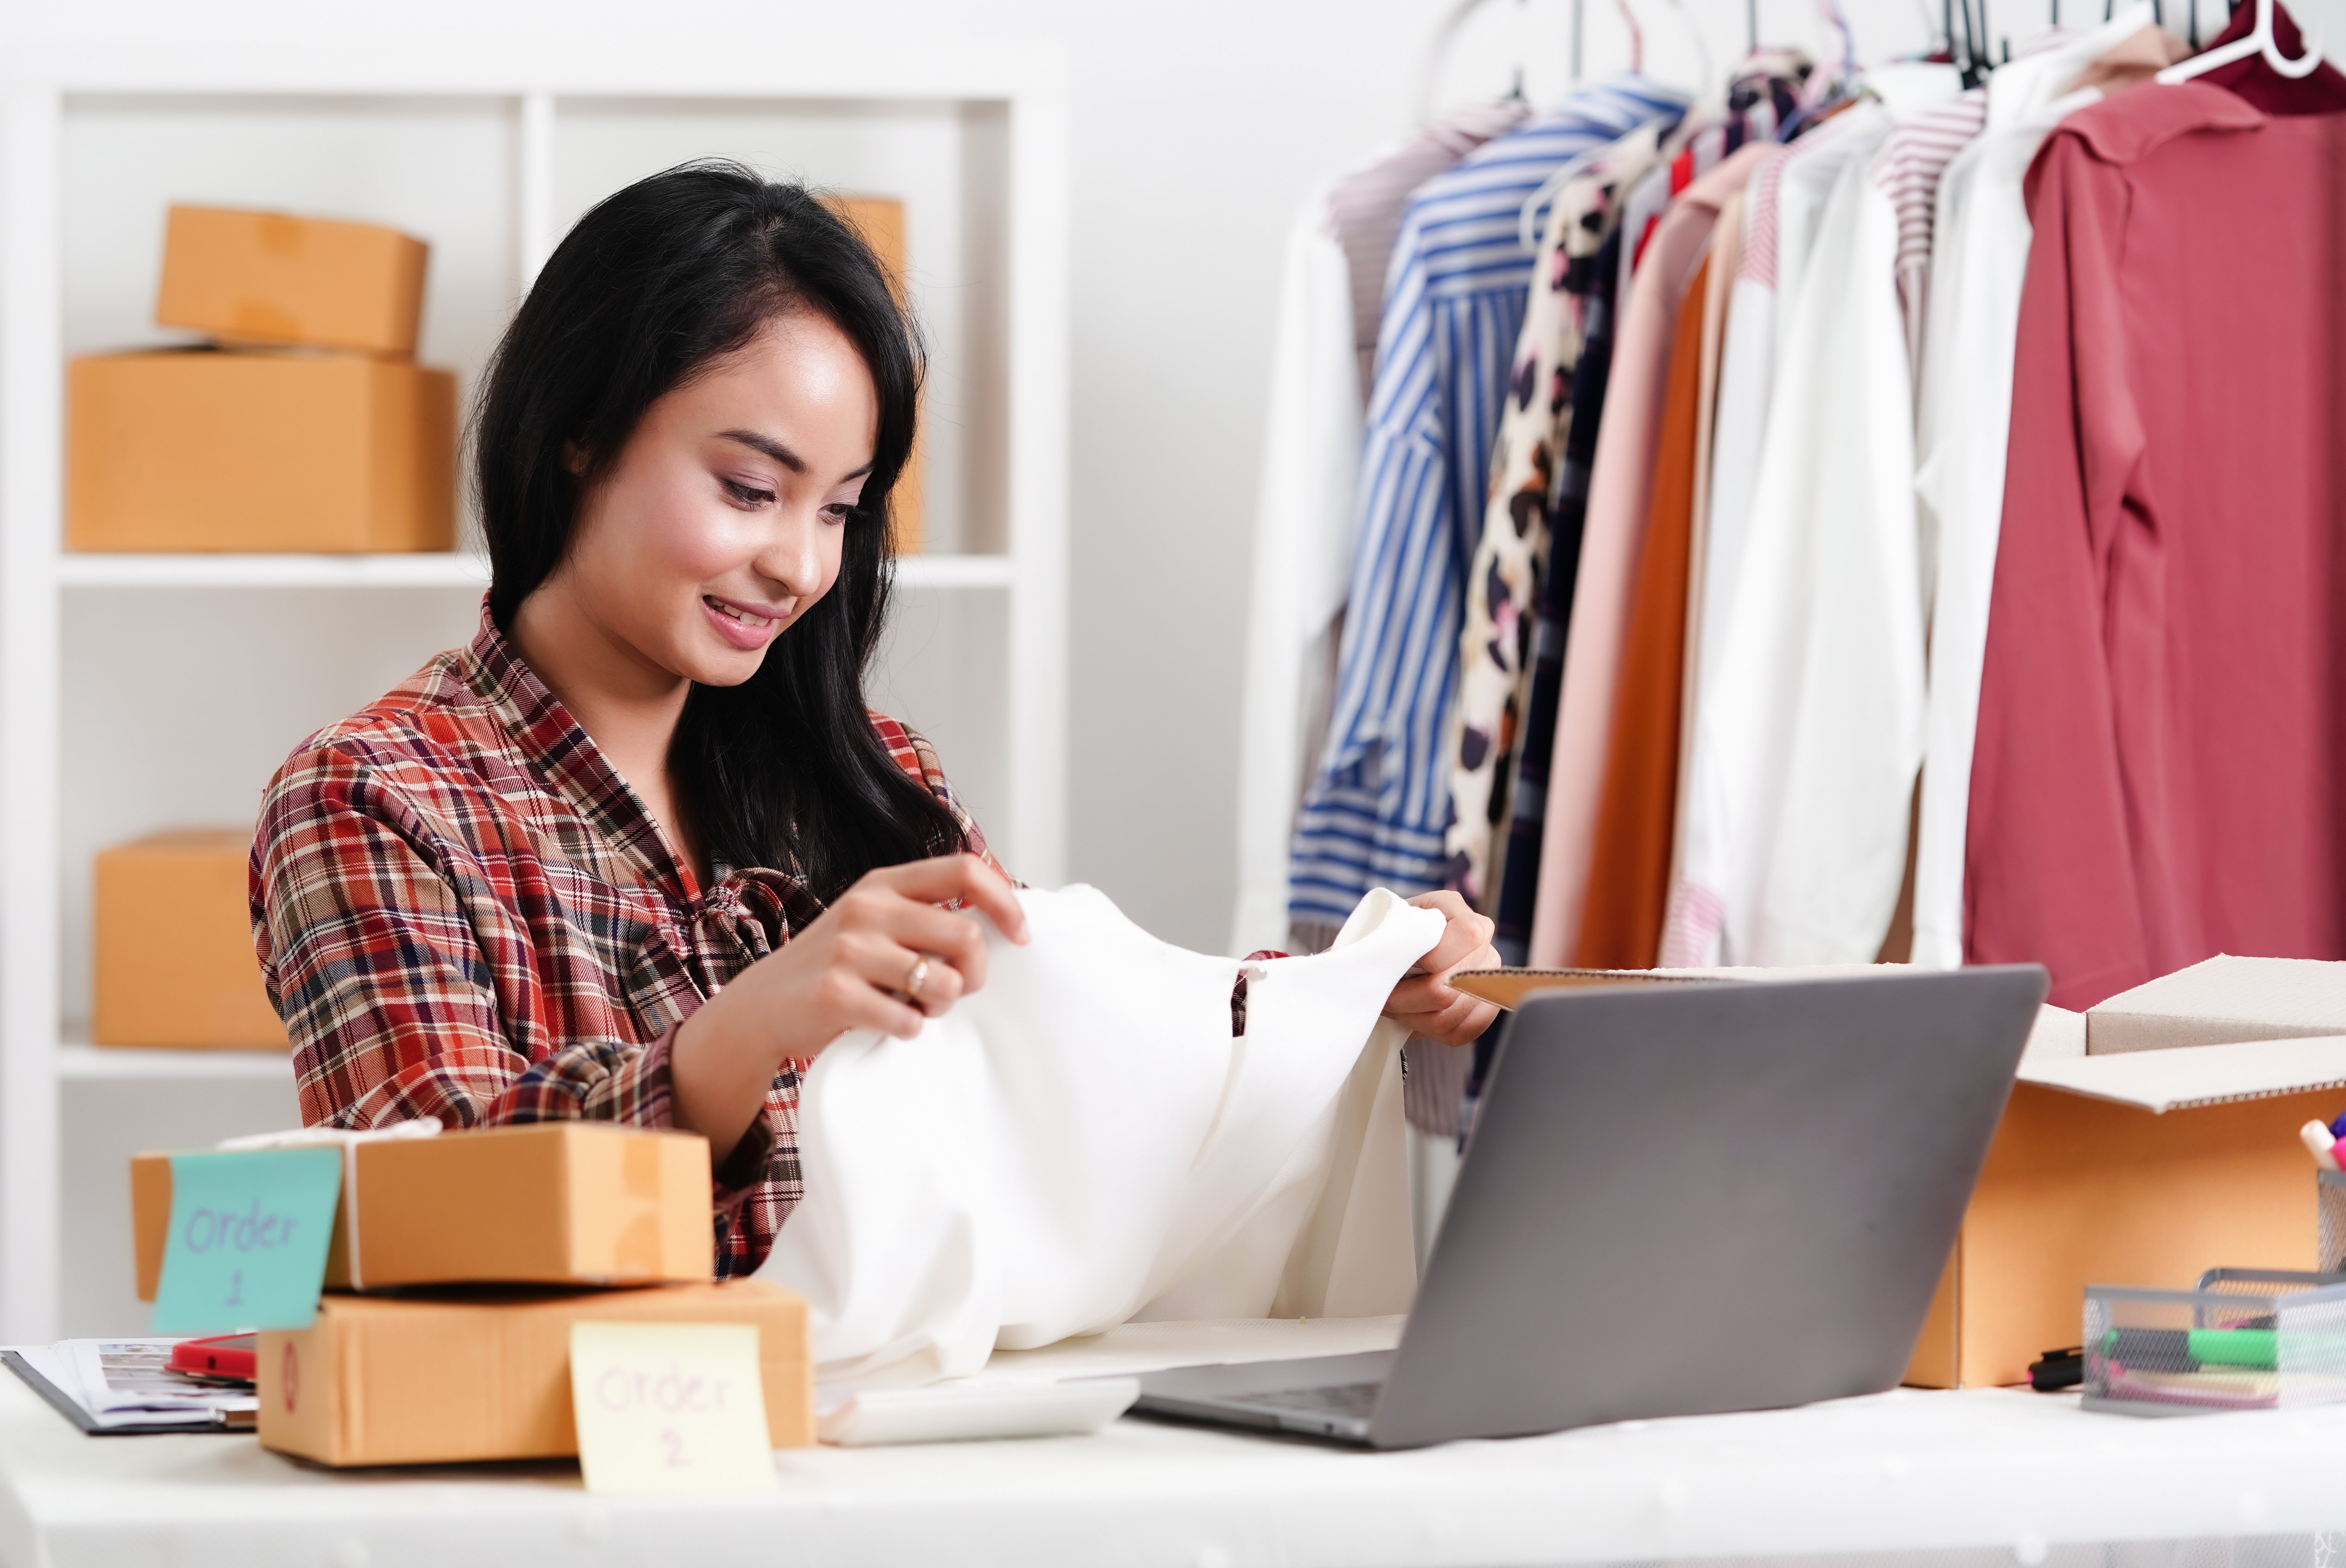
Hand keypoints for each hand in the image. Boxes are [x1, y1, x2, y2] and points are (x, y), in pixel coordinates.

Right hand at [670, 854, 1026, 1157]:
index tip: (1020, 935)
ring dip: (941, 1007)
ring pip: (944, 983)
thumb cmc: (835, 965)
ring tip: (915, 1007)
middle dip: (975, 974)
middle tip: (955, 991)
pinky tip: (886, 1023)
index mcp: (885, 882)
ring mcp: (849, 949)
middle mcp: (868, 907)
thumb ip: (924, 915)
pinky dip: (908, 1031)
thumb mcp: (874, 920)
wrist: (761, 1005)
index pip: (965, 869)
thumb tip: (1000, 925)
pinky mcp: (835, 994)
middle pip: (967, 936)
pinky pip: (908, 1021)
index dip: (1005, 901)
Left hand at [1382, 890, 1499, 1047]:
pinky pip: (1463, 1032)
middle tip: (1384, 998)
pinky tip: (1414, 1018)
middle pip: (1450, 987)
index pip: (1467, 936)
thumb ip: (1392, 936)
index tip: (1395, 967)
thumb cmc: (1387, 934)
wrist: (1395, 949)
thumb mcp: (1384, 924)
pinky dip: (1432, 1032)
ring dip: (1414, 1018)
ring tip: (1395, 1009)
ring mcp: (1489, 974)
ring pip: (1451, 1016)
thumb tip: (1381, 960)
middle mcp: (1482, 939)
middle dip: (1406, 999)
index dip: (1427, 959)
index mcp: (1454, 908)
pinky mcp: (1487, 1005)